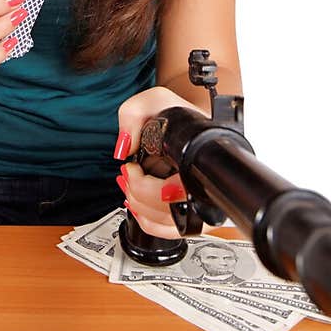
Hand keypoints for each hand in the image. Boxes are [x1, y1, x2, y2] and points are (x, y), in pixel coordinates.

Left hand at [113, 86, 208, 237]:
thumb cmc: (177, 111)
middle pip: (170, 214)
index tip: (132, 169)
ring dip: (141, 210)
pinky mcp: (194, 211)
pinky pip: (171, 231)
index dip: (147, 188)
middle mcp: (206, 187)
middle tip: (127, 175)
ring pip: (170, 226)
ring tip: (130, 187)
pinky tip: (138, 204)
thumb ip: (133, 115)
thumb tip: (125, 148)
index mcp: (200, 160)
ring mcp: (203, 203)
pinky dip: (148, 222)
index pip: (176, 192)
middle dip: (138, 196)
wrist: (190, 118)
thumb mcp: (153, 100)